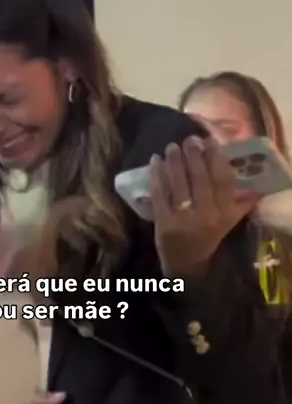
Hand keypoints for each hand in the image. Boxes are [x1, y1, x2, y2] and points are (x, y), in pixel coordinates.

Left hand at [150, 136, 257, 277]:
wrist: (185, 264)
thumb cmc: (207, 237)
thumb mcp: (227, 222)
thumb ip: (238, 203)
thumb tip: (249, 180)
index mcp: (224, 213)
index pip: (222, 180)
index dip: (216, 158)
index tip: (209, 141)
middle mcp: (206, 215)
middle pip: (199, 178)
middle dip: (194, 155)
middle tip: (189, 140)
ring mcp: (183, 218)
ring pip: (179, 183)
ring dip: (174, 161)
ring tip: (172, 146)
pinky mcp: (163, 221)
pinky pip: (160, 193)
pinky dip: (157, 175)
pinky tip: (155, 161)